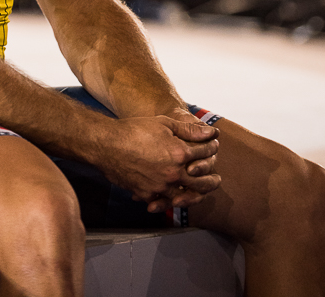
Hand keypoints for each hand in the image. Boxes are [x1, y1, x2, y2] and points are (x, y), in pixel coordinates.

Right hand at [95, 114, 220, 211]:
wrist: (107, 144)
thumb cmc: (134, 130)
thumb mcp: (164, 123)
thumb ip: (189, 130)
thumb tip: (211, 132)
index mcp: (179, 153)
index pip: (204, 152)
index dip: (211, 148)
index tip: (213, 146)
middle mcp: (173, 173)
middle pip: (201, 182)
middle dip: (212, 179)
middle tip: (217, 179)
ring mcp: (160, 186)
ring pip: (186, 197)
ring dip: (196, 195)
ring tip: (201, 193)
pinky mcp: (148, 194)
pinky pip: (164, 202)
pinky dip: (172, 201)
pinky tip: (176, 198)